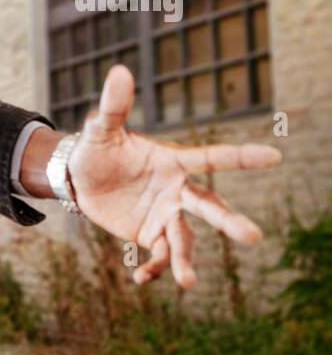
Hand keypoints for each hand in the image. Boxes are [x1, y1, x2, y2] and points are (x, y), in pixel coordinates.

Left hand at [66, 65, 281, 287]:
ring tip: (188, 283)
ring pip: (185, 239)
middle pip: (208, 207)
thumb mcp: (101, 130)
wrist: (80, 178)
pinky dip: (154, 269)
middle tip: (253, 237)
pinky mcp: (150, 234)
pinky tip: (141, 280)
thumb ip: (113, 107)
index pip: (211, 158)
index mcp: (173, 162)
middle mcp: (177, 190)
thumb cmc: (97, 149)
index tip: (274, 156)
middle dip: (228, 222)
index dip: (240, 156)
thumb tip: (118, 71)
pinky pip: (159, 255)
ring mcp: (166, 215)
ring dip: (186, 260)